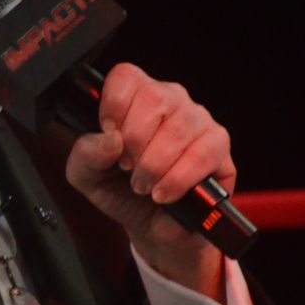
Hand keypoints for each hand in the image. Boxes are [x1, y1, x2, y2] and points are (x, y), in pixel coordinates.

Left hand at [64, 62, 234, 300]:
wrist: (151, 228)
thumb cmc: (119, 190)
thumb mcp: (87, 175)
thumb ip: (86, 153)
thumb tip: (110, 139)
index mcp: (134, 96)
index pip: (126, 76)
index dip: (114, 105)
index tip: (109, 134)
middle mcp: (169, 100)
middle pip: (153, 98)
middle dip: (135, 140)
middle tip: (127, 167)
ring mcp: (198, 119)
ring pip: (179, 127)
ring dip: (155, 164)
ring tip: (143, 185)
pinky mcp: (218, 146)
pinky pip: (203, 153)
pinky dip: (178, 178)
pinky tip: (164, 193)